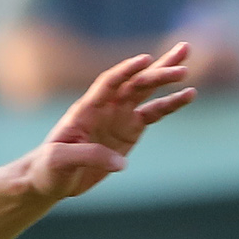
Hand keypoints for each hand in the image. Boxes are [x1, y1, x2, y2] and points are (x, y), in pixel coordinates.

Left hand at [26, 48, 196, 201]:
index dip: (126, 71)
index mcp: (86, 108)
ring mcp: (120, 116)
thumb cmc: (49, 166)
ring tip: (187, 68)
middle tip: (181, 59)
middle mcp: (106, 106)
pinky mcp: (130, 130)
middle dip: (157, 71)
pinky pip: (154, 113)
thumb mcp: (60, 160)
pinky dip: (171, 104)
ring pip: (147, 92)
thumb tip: (121, 163)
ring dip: (167, 79)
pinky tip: (189, 94)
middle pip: (135, 82)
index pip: (109, 83)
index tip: (145, 60)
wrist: (51, 178)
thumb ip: (89, 155)